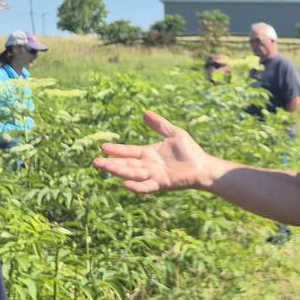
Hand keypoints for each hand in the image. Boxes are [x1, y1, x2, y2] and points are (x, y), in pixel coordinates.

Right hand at [92, 110, 210, 193]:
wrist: (203, 165)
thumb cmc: (189, 150)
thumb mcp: (173, 133)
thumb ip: (159, 124)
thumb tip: (144, 112)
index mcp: (148, 153)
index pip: (128, 152)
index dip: (116, 150)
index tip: (103, 147)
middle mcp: (147, 165)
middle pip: (126, 165)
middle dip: (111, 164)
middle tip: (95, 162)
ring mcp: (153, 175)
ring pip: (132, 174)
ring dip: (119, 172)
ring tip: (105, 168)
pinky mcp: (161, 183)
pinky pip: (146, 187)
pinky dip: (137, 187)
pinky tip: (126, 184)